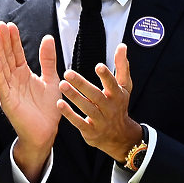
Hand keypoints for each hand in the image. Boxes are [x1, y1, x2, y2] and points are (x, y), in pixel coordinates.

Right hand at [0, 22, 61, 182]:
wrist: (46, 132)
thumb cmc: (48, 108)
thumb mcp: (51, 79)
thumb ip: (48, 59)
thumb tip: (47, 37)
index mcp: (23, 73)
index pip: (16, 52)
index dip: (13, 39)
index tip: (10, 25)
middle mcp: (13, 79)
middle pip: (7, 55)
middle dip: (3, 40)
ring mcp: (9, 89)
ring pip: (1, 66)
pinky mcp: (7, 100)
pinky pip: (1, 83)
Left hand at [58, 44, 141, 161]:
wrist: (119, 137)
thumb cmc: (119, 105)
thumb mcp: (124, 87)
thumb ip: (122, 66)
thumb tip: (122, 45)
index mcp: (117, 95)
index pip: (112, 85)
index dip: (106, 76)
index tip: (98, 66)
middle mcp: (110, 108)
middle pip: (96, 95)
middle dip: (82, 84)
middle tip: (68, 73)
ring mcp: (100, 120)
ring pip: (86, 108)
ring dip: (74, 97)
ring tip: (62, 85)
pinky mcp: (91, 131)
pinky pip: (79, 122)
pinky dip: (69, 114)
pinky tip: (59, 104)